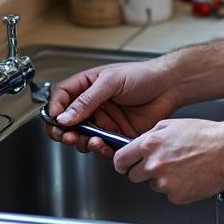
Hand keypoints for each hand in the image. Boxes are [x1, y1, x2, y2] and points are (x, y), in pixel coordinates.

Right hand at [45, 60, 181, 156]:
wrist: (169, 86)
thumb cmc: (143, 75)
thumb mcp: (111, 81)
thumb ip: (87, 100)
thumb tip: (64, 116)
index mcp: (87, 87)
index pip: (61, 98)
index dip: (54, 109)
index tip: (54, 119)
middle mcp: (93, 106)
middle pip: (67, 122)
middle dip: (62, 131)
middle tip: (65, 135)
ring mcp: (104, 121)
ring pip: (83, 137)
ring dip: (79, 141)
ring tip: (84, 139)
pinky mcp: (117, 135)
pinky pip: (102, 146)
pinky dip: (99, 148)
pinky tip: (99, 143)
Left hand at [114, 119, 223, 203]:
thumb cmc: (206, 136)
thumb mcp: (172, 125)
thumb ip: (151, 135)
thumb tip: (139, 144)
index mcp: (150, 145)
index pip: (120, 159)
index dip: (122, 163)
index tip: (124, 165)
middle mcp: (154, 164)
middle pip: (133, 175)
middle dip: (142, 171)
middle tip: (160, 165)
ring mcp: (165, 182)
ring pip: (152, 185)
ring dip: (162, 179)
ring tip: (182, 167)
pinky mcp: (177, 196)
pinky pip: (169, 194)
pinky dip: (177, 188)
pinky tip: (189, 176)